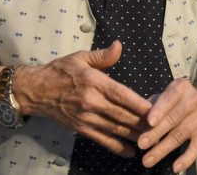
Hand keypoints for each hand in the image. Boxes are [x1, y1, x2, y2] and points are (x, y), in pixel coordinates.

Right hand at [20, 41, 153, 156]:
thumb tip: (119, 46)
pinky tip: (131, 151)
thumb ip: (103, 55)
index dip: (139, 104)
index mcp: (94, 81)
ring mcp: (86, 117)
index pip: (121, 95)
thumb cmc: (60, 72)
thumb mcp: (81, 57)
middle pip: (122, 114)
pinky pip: (102, 139)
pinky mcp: (81, 128)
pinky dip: (117, 147)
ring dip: (134, 135)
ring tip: (152, 140)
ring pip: (115, 129)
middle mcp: (91, 101)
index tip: (155, 110)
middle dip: (142, 123)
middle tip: (161, 127)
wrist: (35, 91)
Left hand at [137, 78, 196, 170]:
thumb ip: (151, 106)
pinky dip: (186, 159)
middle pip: (172, 119)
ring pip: (179, 136)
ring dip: (162, 150)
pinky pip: (196, 148)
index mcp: (181, 88)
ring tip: (147, 160)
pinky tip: (175, 167)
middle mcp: (195, 100)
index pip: (168, 98)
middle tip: (141, 144)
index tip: (149, 122)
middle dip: (155, 133)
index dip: (159, 110)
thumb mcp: (166, 97)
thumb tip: (137, 122)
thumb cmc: (179, 102)